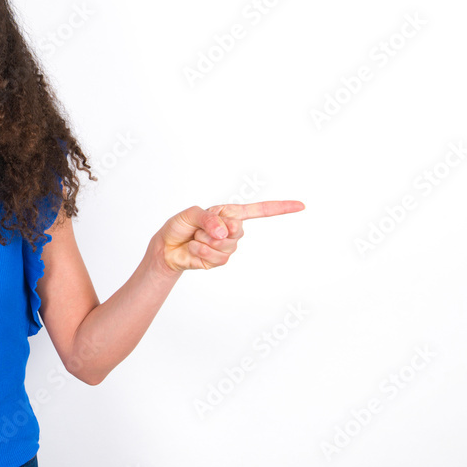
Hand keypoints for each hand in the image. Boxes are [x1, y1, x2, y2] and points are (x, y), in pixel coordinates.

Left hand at [154, 200, 304, 273]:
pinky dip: (202, 252)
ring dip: (205, 241)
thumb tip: (225, 230)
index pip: (259, 210)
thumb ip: (209, 218)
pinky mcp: (219, 261)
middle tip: (200, 229)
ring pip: (226, 245)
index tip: (301, 206)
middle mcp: (231, 229)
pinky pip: (217, 257)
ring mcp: (227, 247)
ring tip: (195, 239)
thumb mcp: (190, 214)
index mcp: (229, 213)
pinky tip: (194, 249)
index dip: (280, 208)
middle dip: (216, 229)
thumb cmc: (179, 227)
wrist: (167, 248)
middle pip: (238, 230)